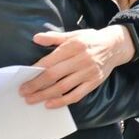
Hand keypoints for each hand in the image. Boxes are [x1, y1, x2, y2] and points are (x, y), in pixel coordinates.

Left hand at [20, 26, 135, 108]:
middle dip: (36, 85)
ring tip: (32, 100)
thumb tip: (35, 38)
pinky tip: (50, 104)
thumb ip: (54, 38)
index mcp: (73, 46)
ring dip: (45, 95)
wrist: (115, 46)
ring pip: (62, 87)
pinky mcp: (94, 82)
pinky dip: (62, 101)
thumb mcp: (73, 34)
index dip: (35, 72)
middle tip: (23, 93)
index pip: (50, 61)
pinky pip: (76, 95)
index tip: (23, 79)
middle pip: (53, 76)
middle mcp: (81, 59)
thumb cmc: (90, 40)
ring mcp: (88, 72)